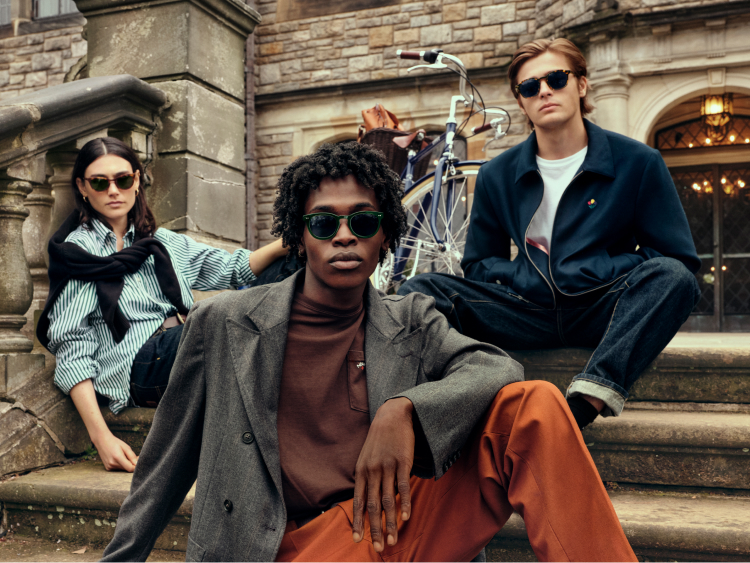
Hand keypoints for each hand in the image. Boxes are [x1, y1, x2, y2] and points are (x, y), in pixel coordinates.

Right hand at [93, 431, 138, 471]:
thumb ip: (132, 456)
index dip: (136, 466)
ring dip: (127, 464)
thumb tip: (137, 464)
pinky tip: (120, 458)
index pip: (130, 468)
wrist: (102, 441)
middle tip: (135, 456)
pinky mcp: (108, 468)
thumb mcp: (126, 447)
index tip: (139, 461)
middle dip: (132, 464)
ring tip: (125, 455)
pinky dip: (121, 465)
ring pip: (123, 469)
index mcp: (117, 458)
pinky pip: (118, 468)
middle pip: (127, 469)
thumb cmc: (115, 443)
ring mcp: (109, 467)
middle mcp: (112, 464)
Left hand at [352, 397, 414, 551]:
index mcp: (361, 472)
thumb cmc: (380, 439)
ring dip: (390, 523)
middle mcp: (372, 471)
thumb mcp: (367, 457)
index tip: (357, 540)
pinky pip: (402, 486)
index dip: (358, 522)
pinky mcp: (402, 462)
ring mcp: (387, 467)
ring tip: (392, 540)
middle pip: (373, 506)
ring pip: (387, 500)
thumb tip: (368, 499)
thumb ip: (367, 478)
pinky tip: (404, 517)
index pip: (358, 502)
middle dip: (374, 529)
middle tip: (377, 548)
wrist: (392, 415)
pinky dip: (404, 503)